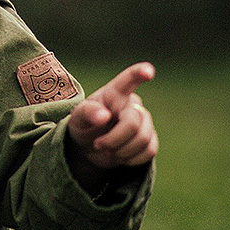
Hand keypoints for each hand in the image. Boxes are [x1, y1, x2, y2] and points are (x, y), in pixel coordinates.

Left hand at [66, 62, 157, 188]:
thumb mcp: (78, 118)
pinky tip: (120, 155)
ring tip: (108, 149)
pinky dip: (131, 159)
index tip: (148, 70)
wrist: (90, 147)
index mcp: (114, 94)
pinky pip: (149, 151)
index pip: (128, 80)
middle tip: (98, 144)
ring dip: (122, 151)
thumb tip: (104, 115)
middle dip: (114, 139)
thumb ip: (88, 113)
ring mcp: (144, 121)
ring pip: (143, 139)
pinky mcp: (151, 139)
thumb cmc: (84, 125)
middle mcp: (132, 104)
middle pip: (133, 123)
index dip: (139, 74)